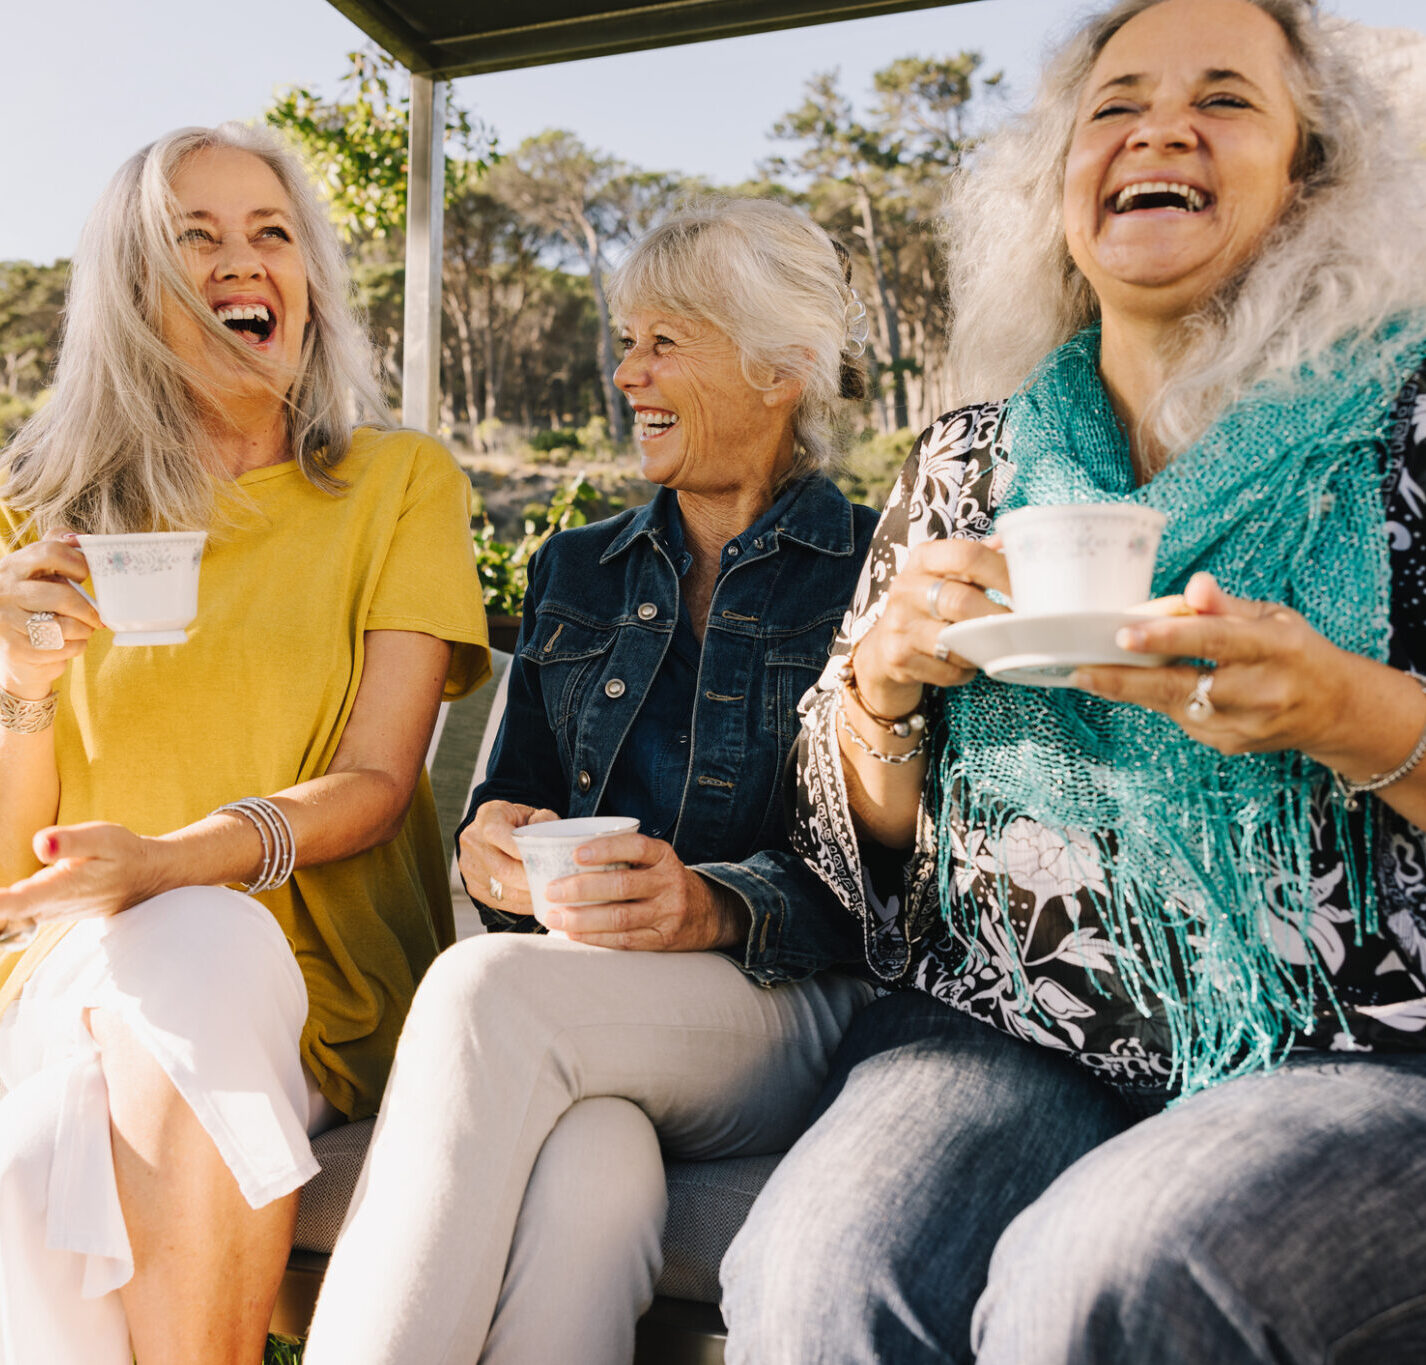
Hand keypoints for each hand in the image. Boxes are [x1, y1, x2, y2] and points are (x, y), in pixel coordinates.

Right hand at [0, 534, 101, 696]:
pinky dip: (75, 647)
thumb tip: (79, 538)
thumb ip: (59, 548)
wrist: (16, 647)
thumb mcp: (42, 571)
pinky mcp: (16, 649)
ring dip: (83, 630)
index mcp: (14, 566)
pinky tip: (69, 643)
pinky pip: (61, 648)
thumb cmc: (37, 604)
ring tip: (82, 629)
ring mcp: (6, 621)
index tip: (86, 575)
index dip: (78, 563)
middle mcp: (5, 590)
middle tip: (97, 616)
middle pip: (62, 595)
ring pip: (64, 626)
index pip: (50, 552)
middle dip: (88, 609)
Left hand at [0, 822, 162, 937]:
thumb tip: (39, 843)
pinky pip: (5, 922)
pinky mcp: (38, 914)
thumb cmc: (123, 853)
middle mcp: (43, 910)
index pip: (8, 905)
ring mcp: (40, 916)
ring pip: (0, 927)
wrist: (144, 879)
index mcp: (55, 891)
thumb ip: (70, 841)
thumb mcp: (103, 836)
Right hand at [458, 800, 559, 915]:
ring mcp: (470, 866)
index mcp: (488, 816)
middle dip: (530, 879)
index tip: (542, 860)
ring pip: (502, 890)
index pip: (497, 833)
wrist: (495, 831)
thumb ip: (544, 822)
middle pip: (501, 869)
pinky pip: (500, 902)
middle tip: (554, 884)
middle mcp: (473, 841)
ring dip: (529, 896)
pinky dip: (522, 904)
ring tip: (550, 894)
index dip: (519, 850)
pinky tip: (538, 900)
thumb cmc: (518, 822)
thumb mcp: (533, 813)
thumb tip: (551, 841)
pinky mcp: (473, 887)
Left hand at [543, 832, 748, 951]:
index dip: (606, 849)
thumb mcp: (655, 861)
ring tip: (554, 916)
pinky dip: (595, 938)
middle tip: (552, 890)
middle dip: (582, 888)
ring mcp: (668, 912)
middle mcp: (669, 882)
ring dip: (582, 918)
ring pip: (620, 917)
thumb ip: (624, 858)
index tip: (576, 854)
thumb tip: (565, 858)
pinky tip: (573, 934)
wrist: (708, 913)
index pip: (636, 847)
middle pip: (622, 885)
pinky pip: (624, 940)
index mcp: (664, 856)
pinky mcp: (662, 939)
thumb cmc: (664, 881)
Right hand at [851, 537, 1011, 718]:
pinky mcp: (898, 658)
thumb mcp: (945, 575)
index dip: (1003, 572)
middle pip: (961, 601)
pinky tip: (964, 664)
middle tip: (1025, 628)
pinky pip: (948, 671)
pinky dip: (965, 671)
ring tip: (991, 646)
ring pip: (955, 641)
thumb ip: (976, 560)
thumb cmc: (928, 605)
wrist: (883, 647)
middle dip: (998, 618)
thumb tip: (1014, 541)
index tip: (1028, 591)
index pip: (967, 555)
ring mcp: (898, 625)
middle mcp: (905, 587)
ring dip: (981, 648)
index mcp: (923, 559)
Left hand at [1072, 572, 1395, 766]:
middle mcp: (1260, 691)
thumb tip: (1193, 586)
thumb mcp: (1272, 618)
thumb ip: (1227, 606)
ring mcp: (1243, 725)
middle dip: (1125, 678)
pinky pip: (1179, 717)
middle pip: (1181, 686)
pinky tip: (1134, 684)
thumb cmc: (1295, 652)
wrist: (1334, 710)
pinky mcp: (1227, 745)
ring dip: (1129, 689)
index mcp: (1274, 648)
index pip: (1214, 641)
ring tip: (1090, 673)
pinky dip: (1155, 699)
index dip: (1168, 636)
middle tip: (1081, 668)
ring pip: (1171, 705)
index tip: (1124, 634)